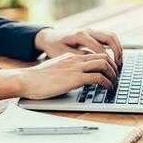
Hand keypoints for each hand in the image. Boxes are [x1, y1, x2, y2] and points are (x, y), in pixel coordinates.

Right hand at [0, 53, 116, 101]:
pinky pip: (98, 77)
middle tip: (116, 76)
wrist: (26, 79)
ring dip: (113, 74)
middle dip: (113, 66)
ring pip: (103, 64)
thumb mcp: (56, 69)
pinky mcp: (75, 78)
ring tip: (114, 82)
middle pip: (103, 57)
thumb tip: (75, 78)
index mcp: (71, 56)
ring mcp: (76, 67)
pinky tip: (107, 88)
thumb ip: (67, 70)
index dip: (106, 62)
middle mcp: (75, 59)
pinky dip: (107, 83)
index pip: (94, 54)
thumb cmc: (38, 78)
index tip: (109, 70)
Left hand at [35, 28, 122, 64]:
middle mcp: (87, 30)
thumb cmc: (53, 46)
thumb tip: (94, 62)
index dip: (107, 61)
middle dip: (117, 51)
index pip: (100, 48)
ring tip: (119, 61)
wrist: (48, 37)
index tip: (110, 71)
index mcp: (80, 35)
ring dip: (118, 47)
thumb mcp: (63, 54)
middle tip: (119, 64)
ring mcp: (90, 30)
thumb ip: (79, 57)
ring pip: (111, 35)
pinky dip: (113, 46)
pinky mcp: (92, 33)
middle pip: (110, 38)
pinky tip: (114, 56)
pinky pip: (107, 37)